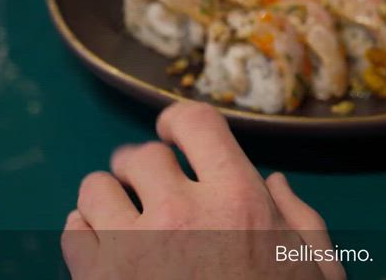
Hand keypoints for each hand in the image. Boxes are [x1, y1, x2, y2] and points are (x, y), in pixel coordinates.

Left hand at [61, 102, 344, 279]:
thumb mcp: (314, 269)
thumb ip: (300, 218)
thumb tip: (274, 180)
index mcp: (239, 200)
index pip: (195, 122)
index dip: (178, 122)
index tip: (172, 134)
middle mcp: (183, 213)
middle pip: (141, 155)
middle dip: (143, 166)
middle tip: (147, 185)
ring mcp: (134, 249)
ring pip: (97, 187)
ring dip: (109, 196)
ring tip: (123, 215)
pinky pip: (71, 230)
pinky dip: (83, 230)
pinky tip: (102, 244)